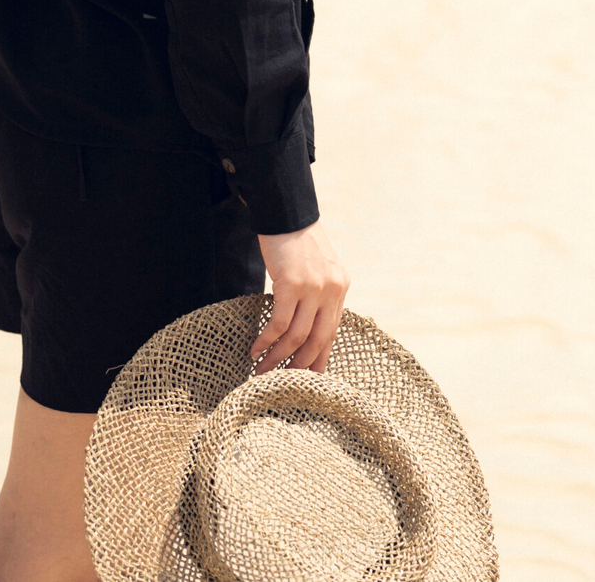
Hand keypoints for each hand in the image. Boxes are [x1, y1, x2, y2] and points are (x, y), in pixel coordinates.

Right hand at [251, 219, 347, 374]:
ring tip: (261, 371)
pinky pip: (279, 323)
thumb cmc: (294, 238)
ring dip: (277, 358)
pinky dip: (266, 340)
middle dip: (298, 367)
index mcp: (340, 287)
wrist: (284, 210)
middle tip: (282, 384)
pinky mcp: (291, 284)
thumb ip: (317, 293)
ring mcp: (313, 288)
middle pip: (317, 341)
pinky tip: (255, 349)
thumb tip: (306, 327)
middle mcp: (332, 290)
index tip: (306, 379)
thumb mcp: (316, 266)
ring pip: (296, 337)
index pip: (331, 333)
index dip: (318, 359)